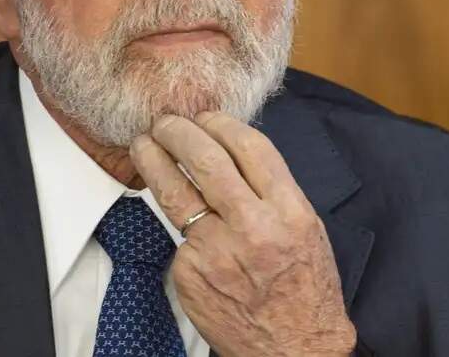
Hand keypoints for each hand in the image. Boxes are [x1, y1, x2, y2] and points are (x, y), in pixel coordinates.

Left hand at [130, 111, 355, 356]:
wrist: (295, 348)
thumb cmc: (304, 288)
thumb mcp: (306, 228)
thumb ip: (271, 190)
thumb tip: (230, 150)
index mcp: (289, 211)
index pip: (249, 147)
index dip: (220, 123)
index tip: (205, 116)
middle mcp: (253, 227)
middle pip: (205, 160)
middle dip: (179, 132)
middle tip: (165, 121)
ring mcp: (216, 251)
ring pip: (175, 192)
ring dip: (154, 160)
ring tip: (143, 144)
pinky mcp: (190, 272)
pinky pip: (178, 237)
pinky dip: (178, 225)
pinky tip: (179, 221)